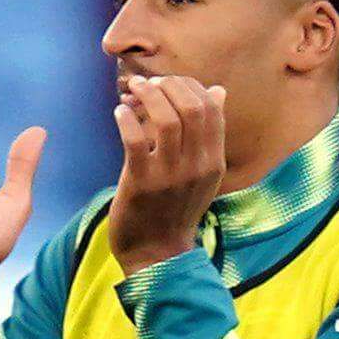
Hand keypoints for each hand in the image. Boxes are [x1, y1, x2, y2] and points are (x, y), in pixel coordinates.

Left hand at [107, 73, 227, 270]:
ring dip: (146, 96)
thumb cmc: (175, 208)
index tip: (167, 84)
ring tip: (132, 91)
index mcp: (214, 161)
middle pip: (191, 107)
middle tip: (147, 84)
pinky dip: (125, 119)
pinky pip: (134, 140)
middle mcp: (197, 166)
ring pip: (165, 119)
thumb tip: (218, 91)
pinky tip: (120, 113)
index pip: (211, 108)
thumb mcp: (202, 172)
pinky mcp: (142, 184)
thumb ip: (208, 134)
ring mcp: (170, 176)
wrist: (157, 254)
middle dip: (167, 85)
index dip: (188, 85)